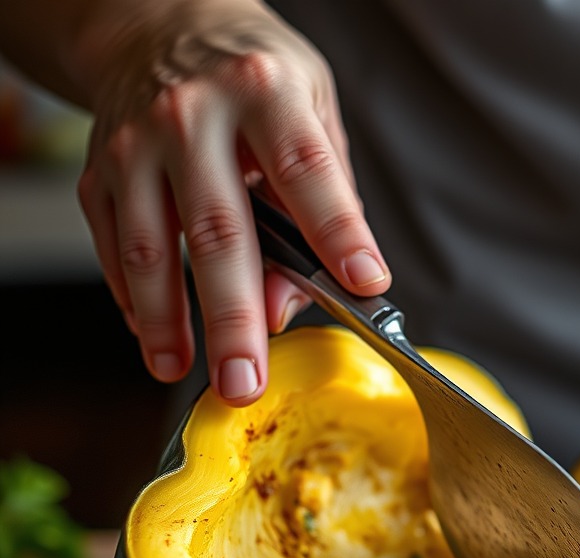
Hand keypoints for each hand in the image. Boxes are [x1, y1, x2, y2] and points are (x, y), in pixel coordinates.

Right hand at [75, 0, 390, 403]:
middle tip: (246, 381)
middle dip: (233, 317)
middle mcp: (192, 114)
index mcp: (264, 92)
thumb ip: (322, 206)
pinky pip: (113, 247)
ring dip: (168, 322)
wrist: (158, 24)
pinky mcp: (98, 171)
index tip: (363, 286)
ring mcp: (136, 142)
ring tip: (186, 374)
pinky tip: (158, 340)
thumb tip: (290, 302)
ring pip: (150, 247)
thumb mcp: (312, 115)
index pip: (306, 171)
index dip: (336, 232)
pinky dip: (136, 301)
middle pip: (219, 230)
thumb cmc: (253, 81)